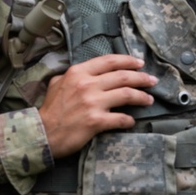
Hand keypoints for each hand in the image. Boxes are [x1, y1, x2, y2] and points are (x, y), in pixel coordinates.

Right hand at [39, 55, 157, 157]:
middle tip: (152, 81)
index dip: (128, 61)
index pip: (109, 61)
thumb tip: (86, 72)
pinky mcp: (96, 121)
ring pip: (126, 95)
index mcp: (78, 72)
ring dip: (141, 97)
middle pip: (123, 77)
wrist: (43, 133)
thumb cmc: (50, 109)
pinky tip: (131, 121)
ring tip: (149, 99)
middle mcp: (87, 84)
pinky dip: (129, 120)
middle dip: (142, 78)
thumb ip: (72, 75)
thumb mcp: (56, 83)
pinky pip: (121, 119)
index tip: (140, 64)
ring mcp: (93, 103)